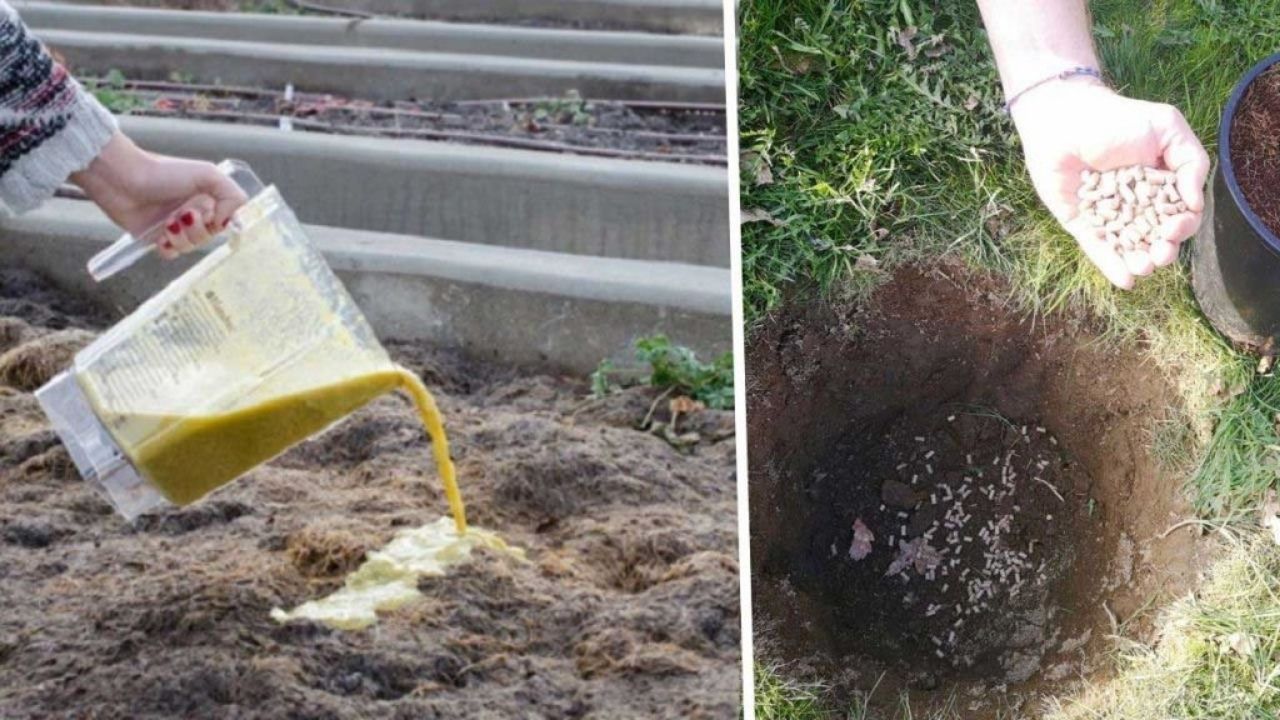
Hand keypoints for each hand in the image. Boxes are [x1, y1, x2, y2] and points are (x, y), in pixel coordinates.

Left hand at [69, 132, 247, 259]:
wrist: (121, 179)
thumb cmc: (162, 171)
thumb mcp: (207, 174)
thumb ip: (232, 195)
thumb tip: (229, 222)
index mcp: (209, 198)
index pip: (230, 220)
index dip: (224, 223)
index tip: (215, 218)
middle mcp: (195, 212)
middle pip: (211, 237)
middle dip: (198, 229)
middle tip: (184, 214)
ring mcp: (176, 226)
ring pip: (193, 247)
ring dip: (181, 237)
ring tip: (168, 223)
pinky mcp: (157, 238)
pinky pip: (173, 254)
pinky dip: (168, 248)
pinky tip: (160, 236)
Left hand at [1010, 80, 1210, 288]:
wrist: (1064, 120)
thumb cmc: (1117, 119)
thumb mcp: (1167, 129)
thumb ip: (1190, 162)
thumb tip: (1194, 203)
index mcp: (1160, 185)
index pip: (1178, 214)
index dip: (1182, 226)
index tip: (1175, 227)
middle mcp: (1136, 204)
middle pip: (1155, 236)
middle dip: (1162, 250)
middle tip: (1159, 255)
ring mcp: (1107, 216)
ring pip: (1128, 246)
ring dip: (1139, 262)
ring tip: (1143, 268)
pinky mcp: (1080, 223)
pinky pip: (1097, 247)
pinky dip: (1111, 264)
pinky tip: (1125, 280)